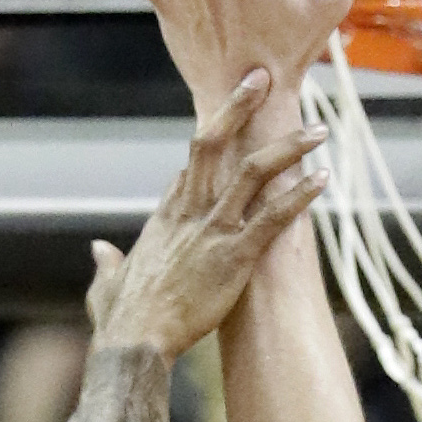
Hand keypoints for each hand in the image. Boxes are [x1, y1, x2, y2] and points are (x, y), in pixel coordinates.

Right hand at [88, 65, 330, 363]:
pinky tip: (323, 179)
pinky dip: (300, 196)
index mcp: (163, 217)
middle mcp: (188, 212)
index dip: (212, 140)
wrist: (134, 343)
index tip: (231, 120)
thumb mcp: (105, 285)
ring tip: (319, 129)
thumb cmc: (120, 321)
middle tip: (262, 78)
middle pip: (213, 143)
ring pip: (253, 171)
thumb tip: (98, 250)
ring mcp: (212, 230)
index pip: (190, 168)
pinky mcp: (235, 255)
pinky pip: (274, 216)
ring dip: (289, 147)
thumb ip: (106, 264)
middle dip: (238, 107)